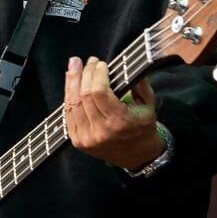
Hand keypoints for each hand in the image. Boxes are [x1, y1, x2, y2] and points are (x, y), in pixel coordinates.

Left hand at [64, 55, 164, 170]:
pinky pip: (68, 113)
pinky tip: (71, 83)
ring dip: (72, 81)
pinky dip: (68, 96)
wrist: (137, 156)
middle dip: (85, 73)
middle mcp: (101, 132)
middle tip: (90, 61)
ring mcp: (87, 138)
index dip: (97, 74)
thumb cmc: (143, 126)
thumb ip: (139, 82)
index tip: (101, 64)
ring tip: (74, 66)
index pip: (99, 92)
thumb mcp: (148, 104)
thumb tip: (125, 63)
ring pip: (72, 103)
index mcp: (120, 122)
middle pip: (84, 95)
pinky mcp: (78, 141)